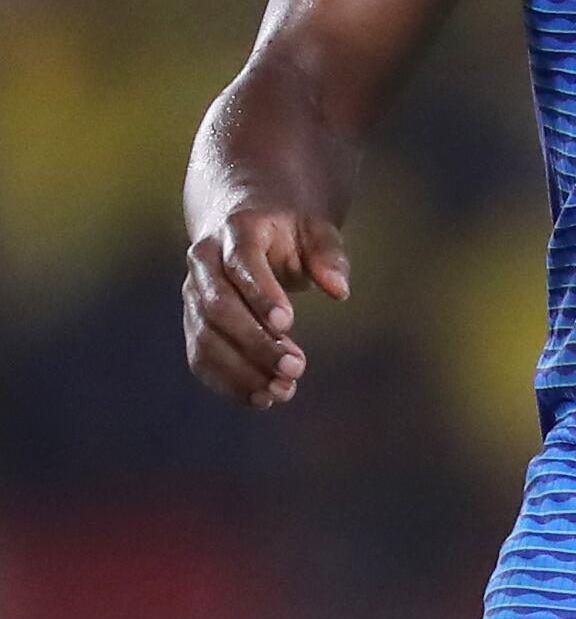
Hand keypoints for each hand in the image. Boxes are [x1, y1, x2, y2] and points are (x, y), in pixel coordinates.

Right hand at [181, 205, 350, 408]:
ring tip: (282, 391)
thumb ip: (328, 255)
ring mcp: (192, 293)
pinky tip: (259, 398)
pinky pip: (200, 356)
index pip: (241, 262)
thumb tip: (339, 290)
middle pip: (218, 307)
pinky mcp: (193, 321)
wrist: (243, 221)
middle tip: (296, 368)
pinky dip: (227, 381)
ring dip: (241, 370)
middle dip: (256, 342)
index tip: (288, 324)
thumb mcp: (316, 229)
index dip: (260, 294)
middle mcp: (204, 261)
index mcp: (236, 230)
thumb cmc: (288, 229)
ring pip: (205, 337)